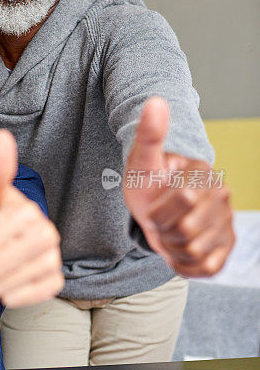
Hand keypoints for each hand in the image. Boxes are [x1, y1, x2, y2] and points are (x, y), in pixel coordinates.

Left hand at [0, 129, 63, 306]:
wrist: (17, 244)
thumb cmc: (0, 218)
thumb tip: (1, 136)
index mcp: (29, 212)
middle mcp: (49, 234)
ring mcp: (54, 260)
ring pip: (2, 284)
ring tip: (1, 266)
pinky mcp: (55, 283)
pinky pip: (22, 298)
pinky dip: (10, 294)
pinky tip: (13, 281)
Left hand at [123, 96, 234, 276]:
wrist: (153, 203)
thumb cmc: (147, 181)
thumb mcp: (142, 160)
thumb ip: (149, 134)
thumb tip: (156, 102)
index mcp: (204, 174)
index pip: (183, 200)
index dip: (158, 211)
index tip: (154, 204)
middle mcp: (222, 196)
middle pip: (187, 230)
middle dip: (164, 230)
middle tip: (160, 219)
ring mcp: (226, 222)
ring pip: (194, 251)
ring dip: (172, 248)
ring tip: (168, 231)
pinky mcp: (226, 245)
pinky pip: (206, 268)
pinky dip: (185, 265)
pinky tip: (177, 250)